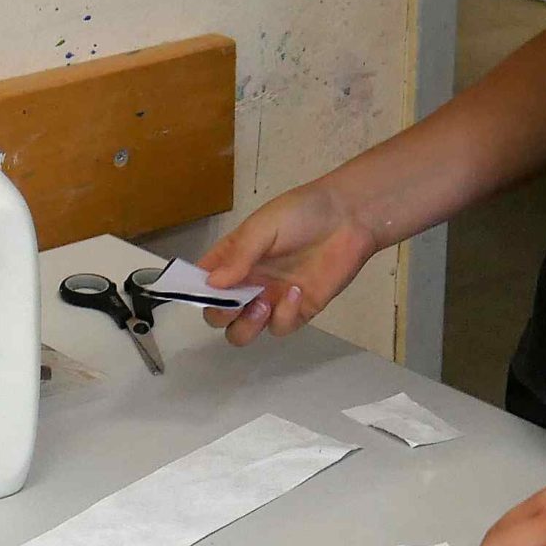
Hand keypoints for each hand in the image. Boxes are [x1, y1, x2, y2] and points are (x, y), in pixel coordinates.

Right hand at [194, 180, 379, 344]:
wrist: (349, 219)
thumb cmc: (301, 214)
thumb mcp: (264, 226)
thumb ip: (239, 256)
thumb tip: (211, 284)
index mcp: (233, 258)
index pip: (202, 283)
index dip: (196, 292)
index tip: (201, 293)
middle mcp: (247, 282)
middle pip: (218, 315)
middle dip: (221, 315)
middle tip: (237, 302)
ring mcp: (271, 299)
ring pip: (243, 332)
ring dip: (247, 325)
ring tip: (263, 303)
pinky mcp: (297, 311)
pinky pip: (279, 328)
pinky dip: (283, 316)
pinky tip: (296, 293)